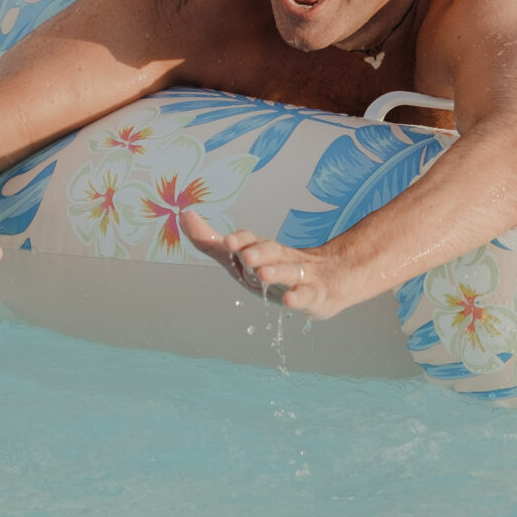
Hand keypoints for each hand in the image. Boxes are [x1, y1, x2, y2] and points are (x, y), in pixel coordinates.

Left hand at [181, 212, 354, 320]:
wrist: (331, 279)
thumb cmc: (276, 268)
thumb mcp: (242, 258)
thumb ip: (211, 242)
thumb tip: (185, 216)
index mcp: (264, 250)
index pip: (252, 240)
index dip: (241, 240)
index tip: (228, 241)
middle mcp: (281, 258)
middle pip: (271, 251)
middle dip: (258, 252)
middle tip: (246, 255)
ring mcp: (300, 277)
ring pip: (289, 271)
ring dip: (276, 271)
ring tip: (263, 274)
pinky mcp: (315, 296)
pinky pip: (307, 296)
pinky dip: (299, 298)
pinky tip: (290, 301)